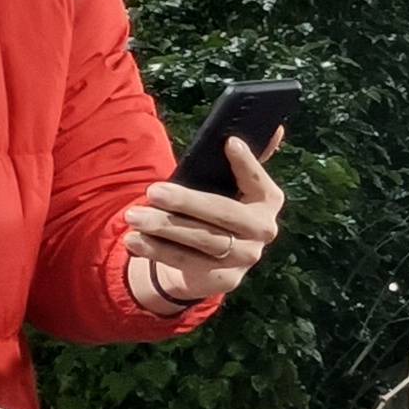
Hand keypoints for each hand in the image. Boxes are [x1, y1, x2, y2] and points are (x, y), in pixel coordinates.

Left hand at [126, 133, 286, 306]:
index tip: (228, 143)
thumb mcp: (231, 186)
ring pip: (201, 240)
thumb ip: (248, 162)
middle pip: (222, 213)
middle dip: (185, 201)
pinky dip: (157, 251)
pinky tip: (135, 240)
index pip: (258, 180)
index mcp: (268, 200)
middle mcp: (263, 230)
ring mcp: (246, 257)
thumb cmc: (219, 211)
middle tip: (152, 191)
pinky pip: (187, 263)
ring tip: (133, 216)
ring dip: (163, 228)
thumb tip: (275, 129)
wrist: (213, 262)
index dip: (246, 163)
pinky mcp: (224, 278)